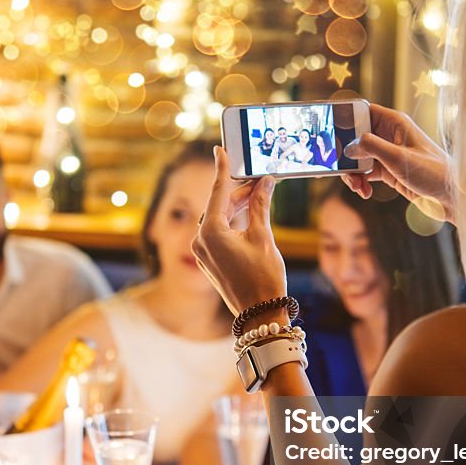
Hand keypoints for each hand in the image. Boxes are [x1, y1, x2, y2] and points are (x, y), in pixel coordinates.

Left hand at [192, 146, 285, 315]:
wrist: (260, 314)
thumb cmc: (263, 278)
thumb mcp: (263, 237)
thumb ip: (260, 206)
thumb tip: (264, 183)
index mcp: (210, 232)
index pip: (217, 192)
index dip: (222, 169)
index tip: (220, 150)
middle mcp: (201, 241)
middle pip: (219, 205)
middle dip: (239, 190)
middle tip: (259, 176)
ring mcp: (204, 252)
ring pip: (220, 218)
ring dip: (239, 206)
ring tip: (260, 192)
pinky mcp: (210, 261)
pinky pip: (220, 233)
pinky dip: (234, 222)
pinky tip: (251, 213)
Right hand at [341, 103, 454, 221]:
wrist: (449, 197)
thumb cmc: (433, 172)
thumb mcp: (399, 158)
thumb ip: (372, 148)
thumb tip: (350, 146)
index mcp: (395, 123)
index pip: (364, 111)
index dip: (346, 117)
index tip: (329, 127)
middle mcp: (390, 135)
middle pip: (355, 137)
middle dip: (345, 153)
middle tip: (336, 165)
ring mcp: (387, 154)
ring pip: (357, 158)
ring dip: (352, 172)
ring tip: (356, 186)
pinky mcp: (388, 171)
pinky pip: (365, 173)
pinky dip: (360, 182)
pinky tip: (364, 192)